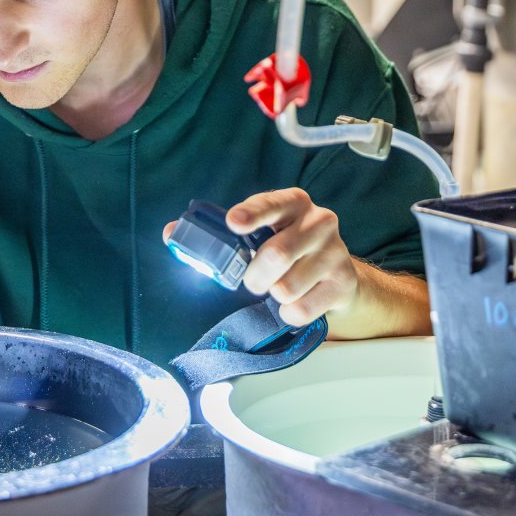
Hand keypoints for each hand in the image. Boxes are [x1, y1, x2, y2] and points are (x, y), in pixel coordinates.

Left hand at [184, 187, 357, 326]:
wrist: (337, 277)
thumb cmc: (287, 250)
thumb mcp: (260, 234)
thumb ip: (218, 233)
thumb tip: (171, 232)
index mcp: (293, 202)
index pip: (271, 204)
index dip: (252, 214)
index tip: (233, 222)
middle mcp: (319, 221)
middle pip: (276, 254)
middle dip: (255, 276)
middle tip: (253, 282)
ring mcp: (335, 251)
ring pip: (287, 287)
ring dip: (274, 296)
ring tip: (280, 288)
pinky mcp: (344, 282)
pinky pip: (302, 309)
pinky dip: (290, 313)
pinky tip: (298, 301)